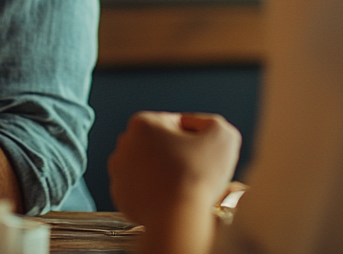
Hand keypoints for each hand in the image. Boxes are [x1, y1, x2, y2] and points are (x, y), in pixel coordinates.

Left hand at [108, 112, 240, 253]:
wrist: (177, 219)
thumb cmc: (196, 176)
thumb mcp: (222, 135)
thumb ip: (214, 124)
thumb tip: (204, 129)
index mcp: (143, 123)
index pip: (179, 124)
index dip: (198, 139)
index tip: (205, 154)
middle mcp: (125, 145)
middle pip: (162, 145)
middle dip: (180, 155)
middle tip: (198, 171)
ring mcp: (120, 172)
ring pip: (153, 167)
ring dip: (169, 173)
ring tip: (186, 186)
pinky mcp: (121, 197)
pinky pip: (145, 190)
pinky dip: (158, 193)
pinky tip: (173, 198)